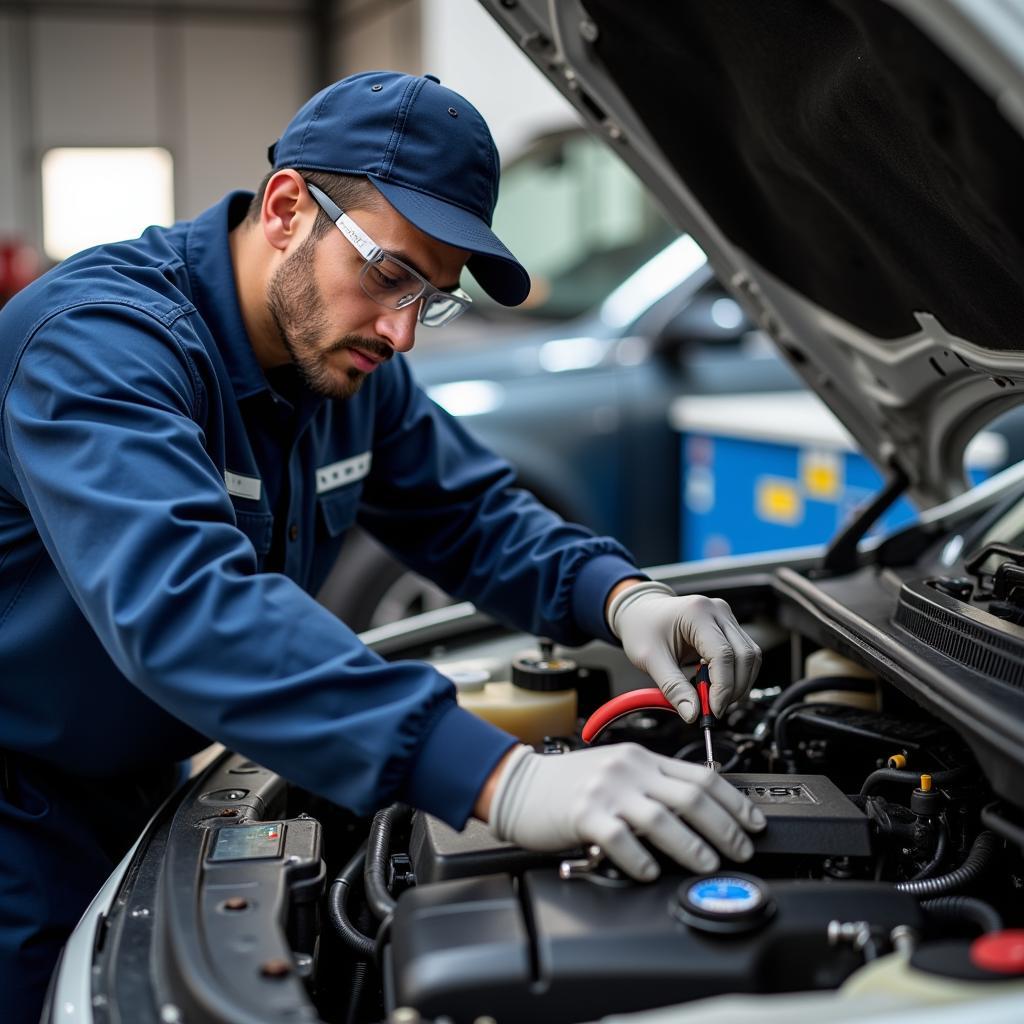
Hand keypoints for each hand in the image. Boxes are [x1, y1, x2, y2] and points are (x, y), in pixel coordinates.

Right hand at [487, 744, 765, 880]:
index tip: (754, 823)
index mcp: (643, 758)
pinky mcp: (585, 815)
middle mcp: (630, 770)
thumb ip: (654, 784)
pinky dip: (641, 859)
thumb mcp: (618, 771)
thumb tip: (700, 812)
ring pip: (663, 819)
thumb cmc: (570, 784)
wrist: (521, 784)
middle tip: (742, 850)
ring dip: (692, 846)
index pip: (701, 775)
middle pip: (691, 797)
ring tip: (708, 864)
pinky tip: (651, 871)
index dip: (735, 802)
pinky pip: (621, 840)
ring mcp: (607, 791)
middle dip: (726, 828)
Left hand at [608, 581, 760, 721]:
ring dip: (740, 684)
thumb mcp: (649, 659)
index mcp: (697, 613)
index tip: (713, 710)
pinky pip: (744, 654)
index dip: (723, 687)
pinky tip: (719, 688)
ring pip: (751, 656)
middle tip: (715, 709)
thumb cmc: (642, 629)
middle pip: (745, 655)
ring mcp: (726, 617)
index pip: (723, 654)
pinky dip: (737, 675)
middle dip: (735, 689)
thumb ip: (673, 687)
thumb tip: (693, 714)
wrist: (639, 611)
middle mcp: (717, 611)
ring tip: (716, 700)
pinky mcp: (728, 627)